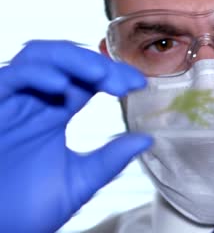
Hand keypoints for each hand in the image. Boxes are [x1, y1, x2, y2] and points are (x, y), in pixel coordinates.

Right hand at [0, 41, 151, 232]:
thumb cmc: (27, 209)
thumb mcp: (79, 180)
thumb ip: (110, 159)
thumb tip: (146, 140)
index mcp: (54, 115)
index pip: (87, 81)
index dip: (112, 76)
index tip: (139, 83)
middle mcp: (33, 103)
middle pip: (64, 60)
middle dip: (96, 64)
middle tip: (122, 80)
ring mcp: (10, 103)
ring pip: (38, 58)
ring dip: (71, 60)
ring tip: (99, 75)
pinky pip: (8, 78)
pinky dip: (36, 75)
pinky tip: (61, 87)